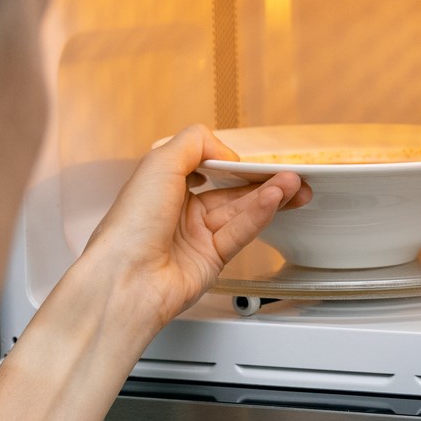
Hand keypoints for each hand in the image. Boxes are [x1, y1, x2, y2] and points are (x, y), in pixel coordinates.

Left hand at [68, 124, 310, 339]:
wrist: (128, 278)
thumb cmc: (131, 225)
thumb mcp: (159, 162)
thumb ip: (195, 143)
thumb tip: (225, 151)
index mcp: (162, 186)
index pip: (206, 167)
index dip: (230, 162)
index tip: (248, 159)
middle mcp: (179, 212)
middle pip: (230, 192)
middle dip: (261, 182)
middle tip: (290, 174)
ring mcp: (196, 237)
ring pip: (239, 212)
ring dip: (267, 196)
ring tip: (293, 185)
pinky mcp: (211, 260)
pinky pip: (239, 232)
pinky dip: (259, 215)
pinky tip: (275, 201)